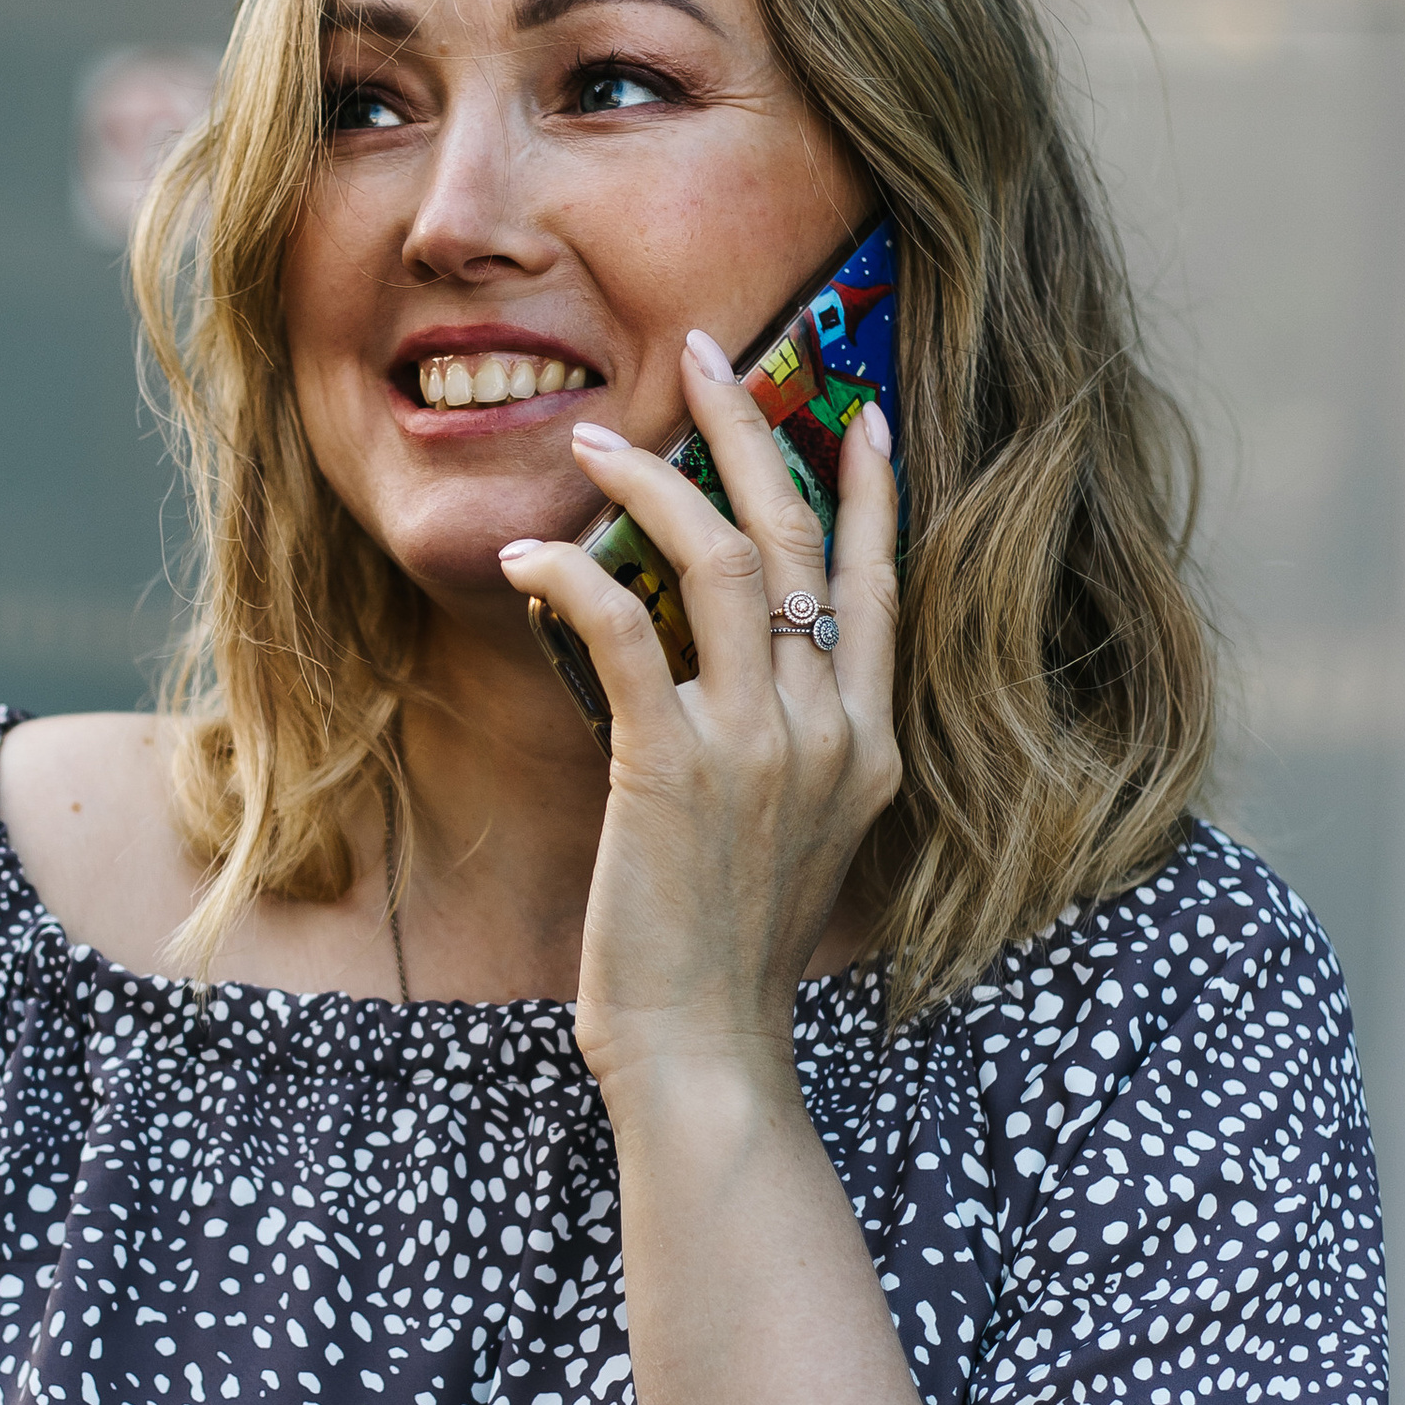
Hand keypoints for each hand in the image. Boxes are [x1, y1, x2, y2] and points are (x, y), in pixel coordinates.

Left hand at [498, 336, 900, 1100]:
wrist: (707, 1051)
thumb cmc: (728, 957)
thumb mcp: (789, 840)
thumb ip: (784, 752)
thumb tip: (723, 682)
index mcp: (867, 744)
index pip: (877, 585)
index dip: (867, 489)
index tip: (853, 408)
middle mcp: (829, 730)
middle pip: (802, 538)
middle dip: (751, 429)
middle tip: (701, 353)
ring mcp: (759, 745)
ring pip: (723, 559)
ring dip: (652, 481)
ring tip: (593, 441)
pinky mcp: (674, 766)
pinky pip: (625, 629)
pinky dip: (573, 577)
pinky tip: (528, 560)